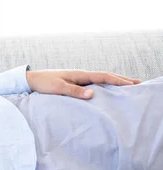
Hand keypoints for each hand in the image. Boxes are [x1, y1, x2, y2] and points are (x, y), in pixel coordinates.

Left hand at [26, 69, 140, 98]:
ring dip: (114, 82)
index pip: (103, 77)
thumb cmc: (43, 83)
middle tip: (137, 83)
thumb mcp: (58, 88)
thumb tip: (92, 94)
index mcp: (79, 75)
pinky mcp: (74, 83)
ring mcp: (78, 78)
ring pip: (100, 79)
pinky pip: (94, 83)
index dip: (118, 80)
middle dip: (121, 80)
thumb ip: (74, 91)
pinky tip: (107, 90)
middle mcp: (81, 75)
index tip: (131, 84)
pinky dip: (104, 85)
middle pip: (105, 76)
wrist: (31, 80)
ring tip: (127, 86)